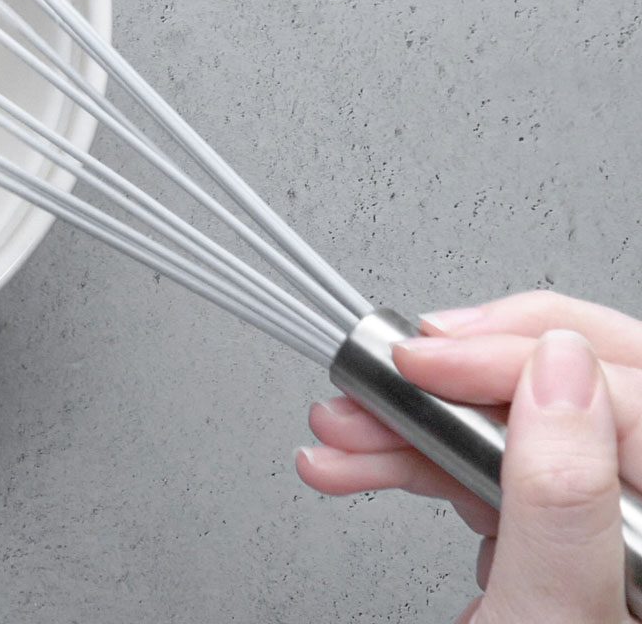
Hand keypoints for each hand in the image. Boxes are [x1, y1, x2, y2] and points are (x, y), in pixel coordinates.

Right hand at [297, 291, 641, 621]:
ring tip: (340, 434)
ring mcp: (608, 530)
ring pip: (517, 422)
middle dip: (462, 374)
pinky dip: (413, 458)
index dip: (519, 355)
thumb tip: (554, 367)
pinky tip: (361, 465)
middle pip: (578, 384)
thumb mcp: (547, 619)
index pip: (625, 386)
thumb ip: (559, 496)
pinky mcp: (555, 538)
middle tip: (386, 377)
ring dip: (412, 420)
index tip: (424, 362)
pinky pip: (488, 464)